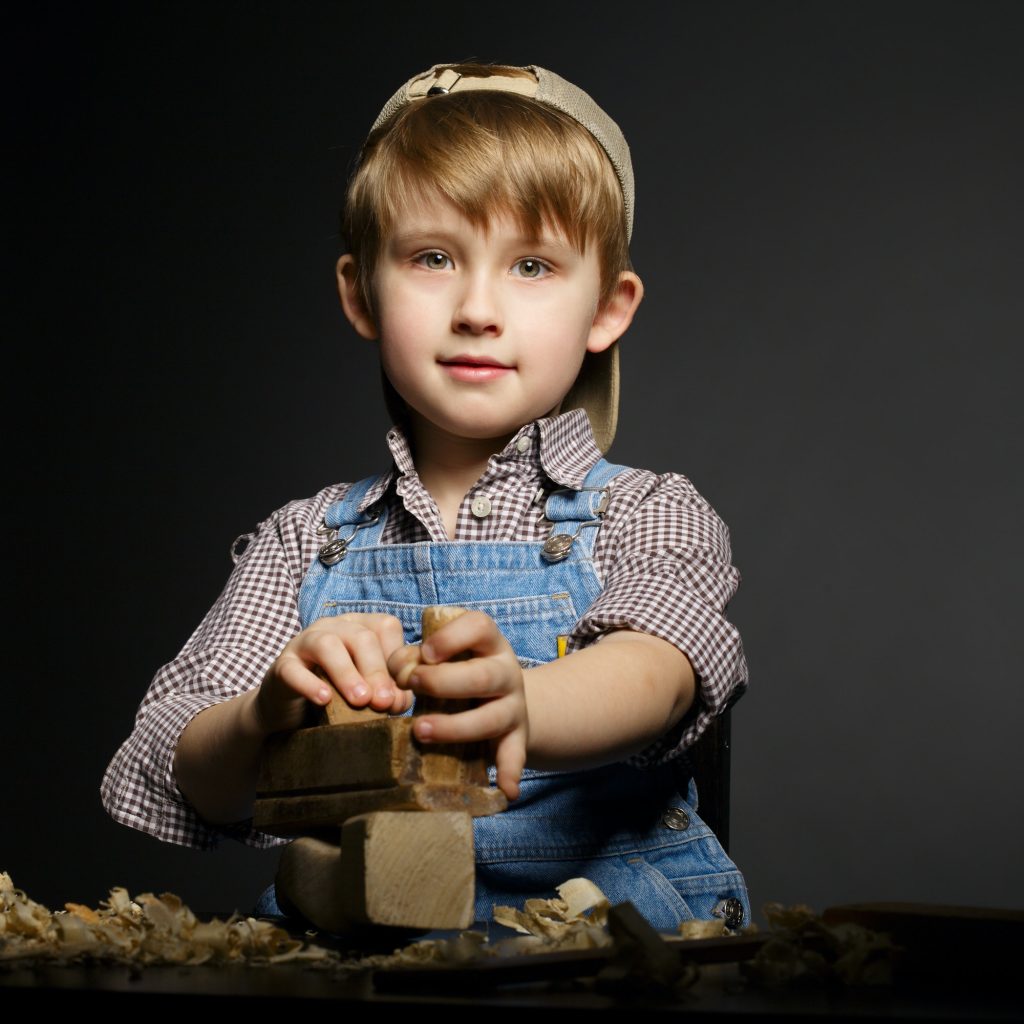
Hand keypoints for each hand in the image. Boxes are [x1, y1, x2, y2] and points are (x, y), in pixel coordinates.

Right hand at [256, 613, 411, 733]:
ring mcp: (304, 642)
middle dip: (376, 670)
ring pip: (327, 644)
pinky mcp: (282, 665)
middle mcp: (333, 627)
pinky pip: (293, 669)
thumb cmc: (338, 695)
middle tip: (382, 702)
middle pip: (361, 637)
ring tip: (360, 701)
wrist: (292, 710)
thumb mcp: (365, 691)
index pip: (386, 627)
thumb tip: (398, 702)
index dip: (396, 659)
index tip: (400, 694)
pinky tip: (324, 700)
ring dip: (347, 673)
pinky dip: (310, 684)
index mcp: (359, 626)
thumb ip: (384, 692)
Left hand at [388, 611, 527, 801]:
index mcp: (489, 643)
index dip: (451, 638)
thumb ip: (416, 658)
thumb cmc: (459, 670)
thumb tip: (396, 669)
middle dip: (443, 682)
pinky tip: (505, 790)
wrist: (504, 698)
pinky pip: (516, 754)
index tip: (425, 652)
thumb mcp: (444, 657)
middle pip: (482, 676)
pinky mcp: (516, 737)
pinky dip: (511, 772)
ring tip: (420, 731)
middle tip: (413, 686)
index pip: (479, 626)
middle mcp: (505, 672)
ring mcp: (513, 706)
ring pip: (491, 718)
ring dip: (455, 727)